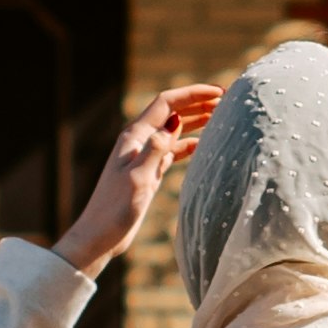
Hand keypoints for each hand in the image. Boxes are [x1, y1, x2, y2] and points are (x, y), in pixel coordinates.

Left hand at [56, 83, 217, 272]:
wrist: (100, 235)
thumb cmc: (114, 210)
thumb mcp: (137, 179)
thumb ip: (155, 150)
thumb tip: (174, 121)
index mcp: (134, 136)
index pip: (166, 103)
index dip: (192, 93)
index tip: (219, 91)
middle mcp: (139, 141)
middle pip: (171, 112)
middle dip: (197, 103)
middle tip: (226, 100)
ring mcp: (143, 156)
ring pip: (173, 129)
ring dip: (195, 121)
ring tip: (220, 116)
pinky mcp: (148, 172)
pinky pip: (171, 150)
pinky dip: (188, 144)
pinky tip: (203, 145)